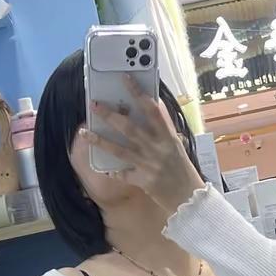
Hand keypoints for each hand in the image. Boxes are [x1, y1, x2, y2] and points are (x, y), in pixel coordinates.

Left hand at [82, 86, 203, 219]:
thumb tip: (154, 107)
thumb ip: (164, 129)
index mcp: (167, 136)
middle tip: (94, 105)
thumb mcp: (177, 146)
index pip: (151, 108)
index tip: (124, 78)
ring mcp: (148, 164)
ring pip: (119, 149)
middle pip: (129, 127)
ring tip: (84, 132)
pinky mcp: (143, 180)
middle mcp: (156, 148)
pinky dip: (114, 171)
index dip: (137, 92)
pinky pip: (124, 174)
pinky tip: (104, 168)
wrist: (190, 198)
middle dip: (110, 115)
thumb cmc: (184, 170)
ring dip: (100, 140)